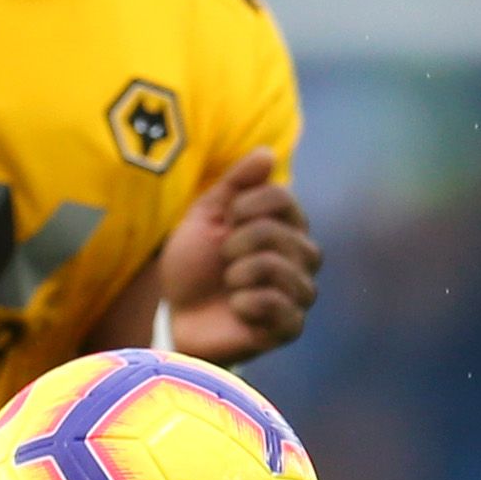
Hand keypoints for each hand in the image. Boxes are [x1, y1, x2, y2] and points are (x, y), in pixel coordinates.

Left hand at [153, 151, 321, 363]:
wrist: (179, 317)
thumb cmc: (195, 267)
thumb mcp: (206, 218)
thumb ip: (235, 185)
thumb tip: (268, 152)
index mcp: (286, 225)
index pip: (283, 198)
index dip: (245, 206)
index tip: (226, 222)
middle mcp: (301, 257)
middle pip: (281, 232)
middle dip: (238, 242)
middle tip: (224, 259)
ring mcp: (299, 293)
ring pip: (281, 268)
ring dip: (240, 273)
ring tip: (229, 283)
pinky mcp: (290, 327)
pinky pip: (280, 306)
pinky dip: (246, 303)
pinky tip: (236, 308)